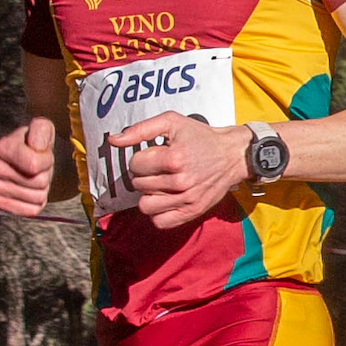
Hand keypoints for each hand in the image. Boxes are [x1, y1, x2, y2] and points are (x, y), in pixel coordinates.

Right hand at [0, 115, 58, 218]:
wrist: (33, 160)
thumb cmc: (38, 144)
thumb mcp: (43, 128)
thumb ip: (41, 129)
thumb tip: (36, 146)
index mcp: (2, 147)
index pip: (33, 164)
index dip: (46, 160)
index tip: (43, 153)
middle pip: (36, 182)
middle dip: (45, 175)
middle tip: (39, 168)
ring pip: (35, 197)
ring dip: (42, 189)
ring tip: (35, 177)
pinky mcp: (1, 203)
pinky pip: (29, 210)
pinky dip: (37, 203)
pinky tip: (31, 191)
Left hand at [110, 111, 241, 227]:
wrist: (232, 154)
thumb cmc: (200, 136)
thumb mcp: (172, 122)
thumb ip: (140, 130)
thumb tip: (113, 140)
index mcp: (174, 158)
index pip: (135, 165)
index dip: (140, 158)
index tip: (153, 155)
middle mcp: (181, 181)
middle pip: (138, 185)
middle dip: (144, 175)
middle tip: (158, 169)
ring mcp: (187, 199)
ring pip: (145, 206)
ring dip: (148, 195)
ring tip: (159, 185)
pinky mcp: (192, 211)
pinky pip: (160, 222)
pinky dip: (158, 213)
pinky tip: (165, 199)